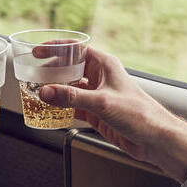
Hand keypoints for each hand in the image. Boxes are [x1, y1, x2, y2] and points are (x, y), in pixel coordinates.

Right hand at [36, 46, 186, 182]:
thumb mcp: (102, 103)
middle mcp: (101, 77)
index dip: (56, 48)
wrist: (154, 139)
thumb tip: (46, 92)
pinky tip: (50, 110)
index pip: (76, 49)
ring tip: (36, 92)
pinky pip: (74, 107)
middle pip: (70, 68)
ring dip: (55, 91)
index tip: (38, 50)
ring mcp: (98, 95)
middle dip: (51, 70)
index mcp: (105, 65)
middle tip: (32, 73)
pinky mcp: (98, 113)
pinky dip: (62, 108)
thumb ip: (72, 98)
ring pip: (71, 89)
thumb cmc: (140, 114)